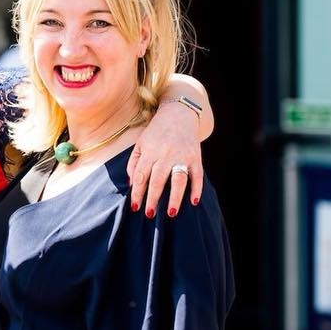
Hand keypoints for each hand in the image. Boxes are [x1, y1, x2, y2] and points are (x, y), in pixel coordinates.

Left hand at [127, 102, 203, 216]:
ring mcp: (182, 156)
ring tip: (171, 213)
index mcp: (150, 151)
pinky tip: (194, 202)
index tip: (134, 207)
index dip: (137, 193)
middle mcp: (165, 154)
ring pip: (178, 180)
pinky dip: (197, 189)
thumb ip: (134, 163)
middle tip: (149, 214)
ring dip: (175, 198)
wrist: (179, 114)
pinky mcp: (196, 157)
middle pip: (158, 180)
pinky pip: (198, 175)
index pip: (141, 176)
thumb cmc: (156, 132)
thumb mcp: (140, 143)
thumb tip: (133, 184)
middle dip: (153, 199)